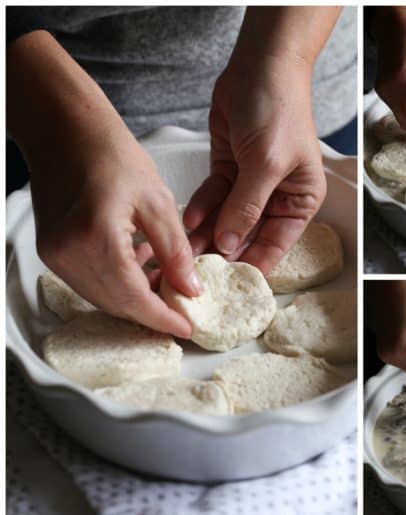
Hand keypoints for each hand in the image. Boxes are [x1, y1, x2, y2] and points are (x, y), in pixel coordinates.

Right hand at [32, 125, 200, 337]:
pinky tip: (140, 266)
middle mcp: (68, 253)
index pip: (134, 299)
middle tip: (180, 311)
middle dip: (151, 313)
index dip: (162, 319)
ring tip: (165, 284)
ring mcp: (55, 254)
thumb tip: (189, 290)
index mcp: (97, 238)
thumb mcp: (158, 202)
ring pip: (102, 297)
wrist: (65, 131)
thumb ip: (175, 252)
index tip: (186, 328)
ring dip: (134, 299)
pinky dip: (117, 284)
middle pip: (116, 305)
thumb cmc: (111, 154)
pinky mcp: (52, 251)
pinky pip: (90, 282)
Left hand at [183, 54, 325, 273]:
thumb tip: (231, 245)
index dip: (252, 264)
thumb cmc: (279, 111)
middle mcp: (276, 197)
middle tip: (195, 270)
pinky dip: (200, 208)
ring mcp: (250, 185)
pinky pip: (212, 197)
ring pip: (225, 219)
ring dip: (205, 233)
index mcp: (299, 201)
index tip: (227, 283)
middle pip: (246, 235)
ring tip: (182, 251)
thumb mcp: (266, 165)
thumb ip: (246, 208)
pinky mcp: (228, 170)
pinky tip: (187, 221)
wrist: (260, 66)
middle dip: (222, 251)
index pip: (275, 244)